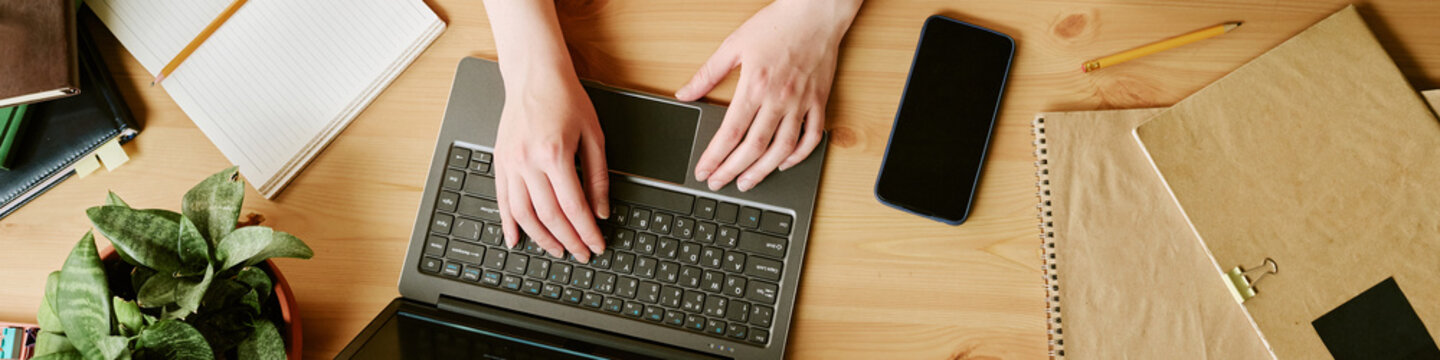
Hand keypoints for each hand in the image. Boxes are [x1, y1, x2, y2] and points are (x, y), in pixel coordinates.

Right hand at [493, 68, 608, 262]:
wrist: (534, 75)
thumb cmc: (566, 99)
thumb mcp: (593, 136)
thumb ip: (597, 177)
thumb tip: (600, 211)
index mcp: (555, 155)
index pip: (574, 207)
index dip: (586, 232)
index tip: (596, 244)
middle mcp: (528, 162)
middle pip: (549, 216)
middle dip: (568, 240)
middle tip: (580, 253)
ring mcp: (511, 163)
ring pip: (523, 214)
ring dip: (541, 238)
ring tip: (557, 250)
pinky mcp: (500, 162)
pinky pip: (502, 200)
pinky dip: (508, 224)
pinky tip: (516, 240)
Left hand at [677, 0, 860, 190]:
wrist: (815, 12)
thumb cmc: (776, 24)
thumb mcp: (733, 45)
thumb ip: (707, 74)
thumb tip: (685, 93)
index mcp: (754, 85)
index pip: (730, 133)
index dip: (714, 157)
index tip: (704, 170)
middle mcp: (778, 98)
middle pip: (753, 147)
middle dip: (733, 171)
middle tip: (719, 183)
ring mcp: (801, 102)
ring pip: (782, 148)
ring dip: (763, 170)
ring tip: (747, 182)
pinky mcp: (819, 101)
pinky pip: (812, 136)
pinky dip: (799, 154)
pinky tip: (785, 162)